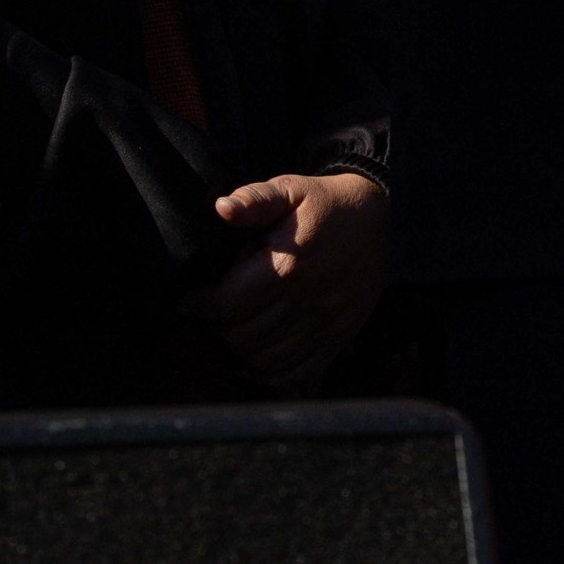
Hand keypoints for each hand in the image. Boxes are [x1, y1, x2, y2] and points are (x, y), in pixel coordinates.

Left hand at [195, 171, 389, 393]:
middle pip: (243, 338)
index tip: (189, 301)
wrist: (374, 216)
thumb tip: (221, 208)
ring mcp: (325, 324)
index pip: (229, 304)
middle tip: (213, 315)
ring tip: (231, 335)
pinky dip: (270, 376)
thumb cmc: (322, 202)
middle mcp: (307, 300)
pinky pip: (298, 373)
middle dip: (218, 329)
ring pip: (266, 362)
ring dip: (240, 354)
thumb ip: (254, 199)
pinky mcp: (338, 337)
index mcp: (289, 264)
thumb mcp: (289, 188)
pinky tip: (255, 361)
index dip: (201, 306)